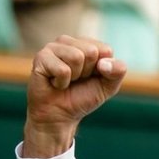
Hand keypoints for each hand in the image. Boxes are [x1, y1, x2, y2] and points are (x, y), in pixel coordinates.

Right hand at [23, 35, 126, 158]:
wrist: (59, 116)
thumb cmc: (82, 98)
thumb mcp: (108, 86)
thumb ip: (118, 72)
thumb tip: (105, 63)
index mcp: (86, 44)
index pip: (106, 49)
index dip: (102, 70)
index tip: (91, 77)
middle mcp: (69, 41)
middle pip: (91, 51)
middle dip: (87, 72)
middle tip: (76, 80)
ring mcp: (52, 47)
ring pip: (77, 57)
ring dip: (74, 77)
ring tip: (66, 81)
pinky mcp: (41, 57)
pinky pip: (62, 69)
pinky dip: (61, 83)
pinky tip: (54, 83)